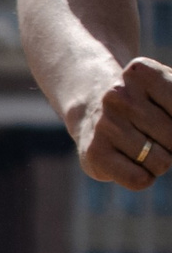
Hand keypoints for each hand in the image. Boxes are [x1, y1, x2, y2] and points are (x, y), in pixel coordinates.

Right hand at [81, 56, 171, 188]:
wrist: (90, 109)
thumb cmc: (142, 103)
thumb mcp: (165, 91)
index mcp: (142, 73)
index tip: (167, 117)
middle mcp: (118, 96)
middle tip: (155, 136)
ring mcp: (104, 125)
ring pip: (161, 162)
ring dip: (160, 163)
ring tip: (143, 150)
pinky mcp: (95, 153)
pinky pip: (138, 179)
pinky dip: (145, 178)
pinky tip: (133, 166)